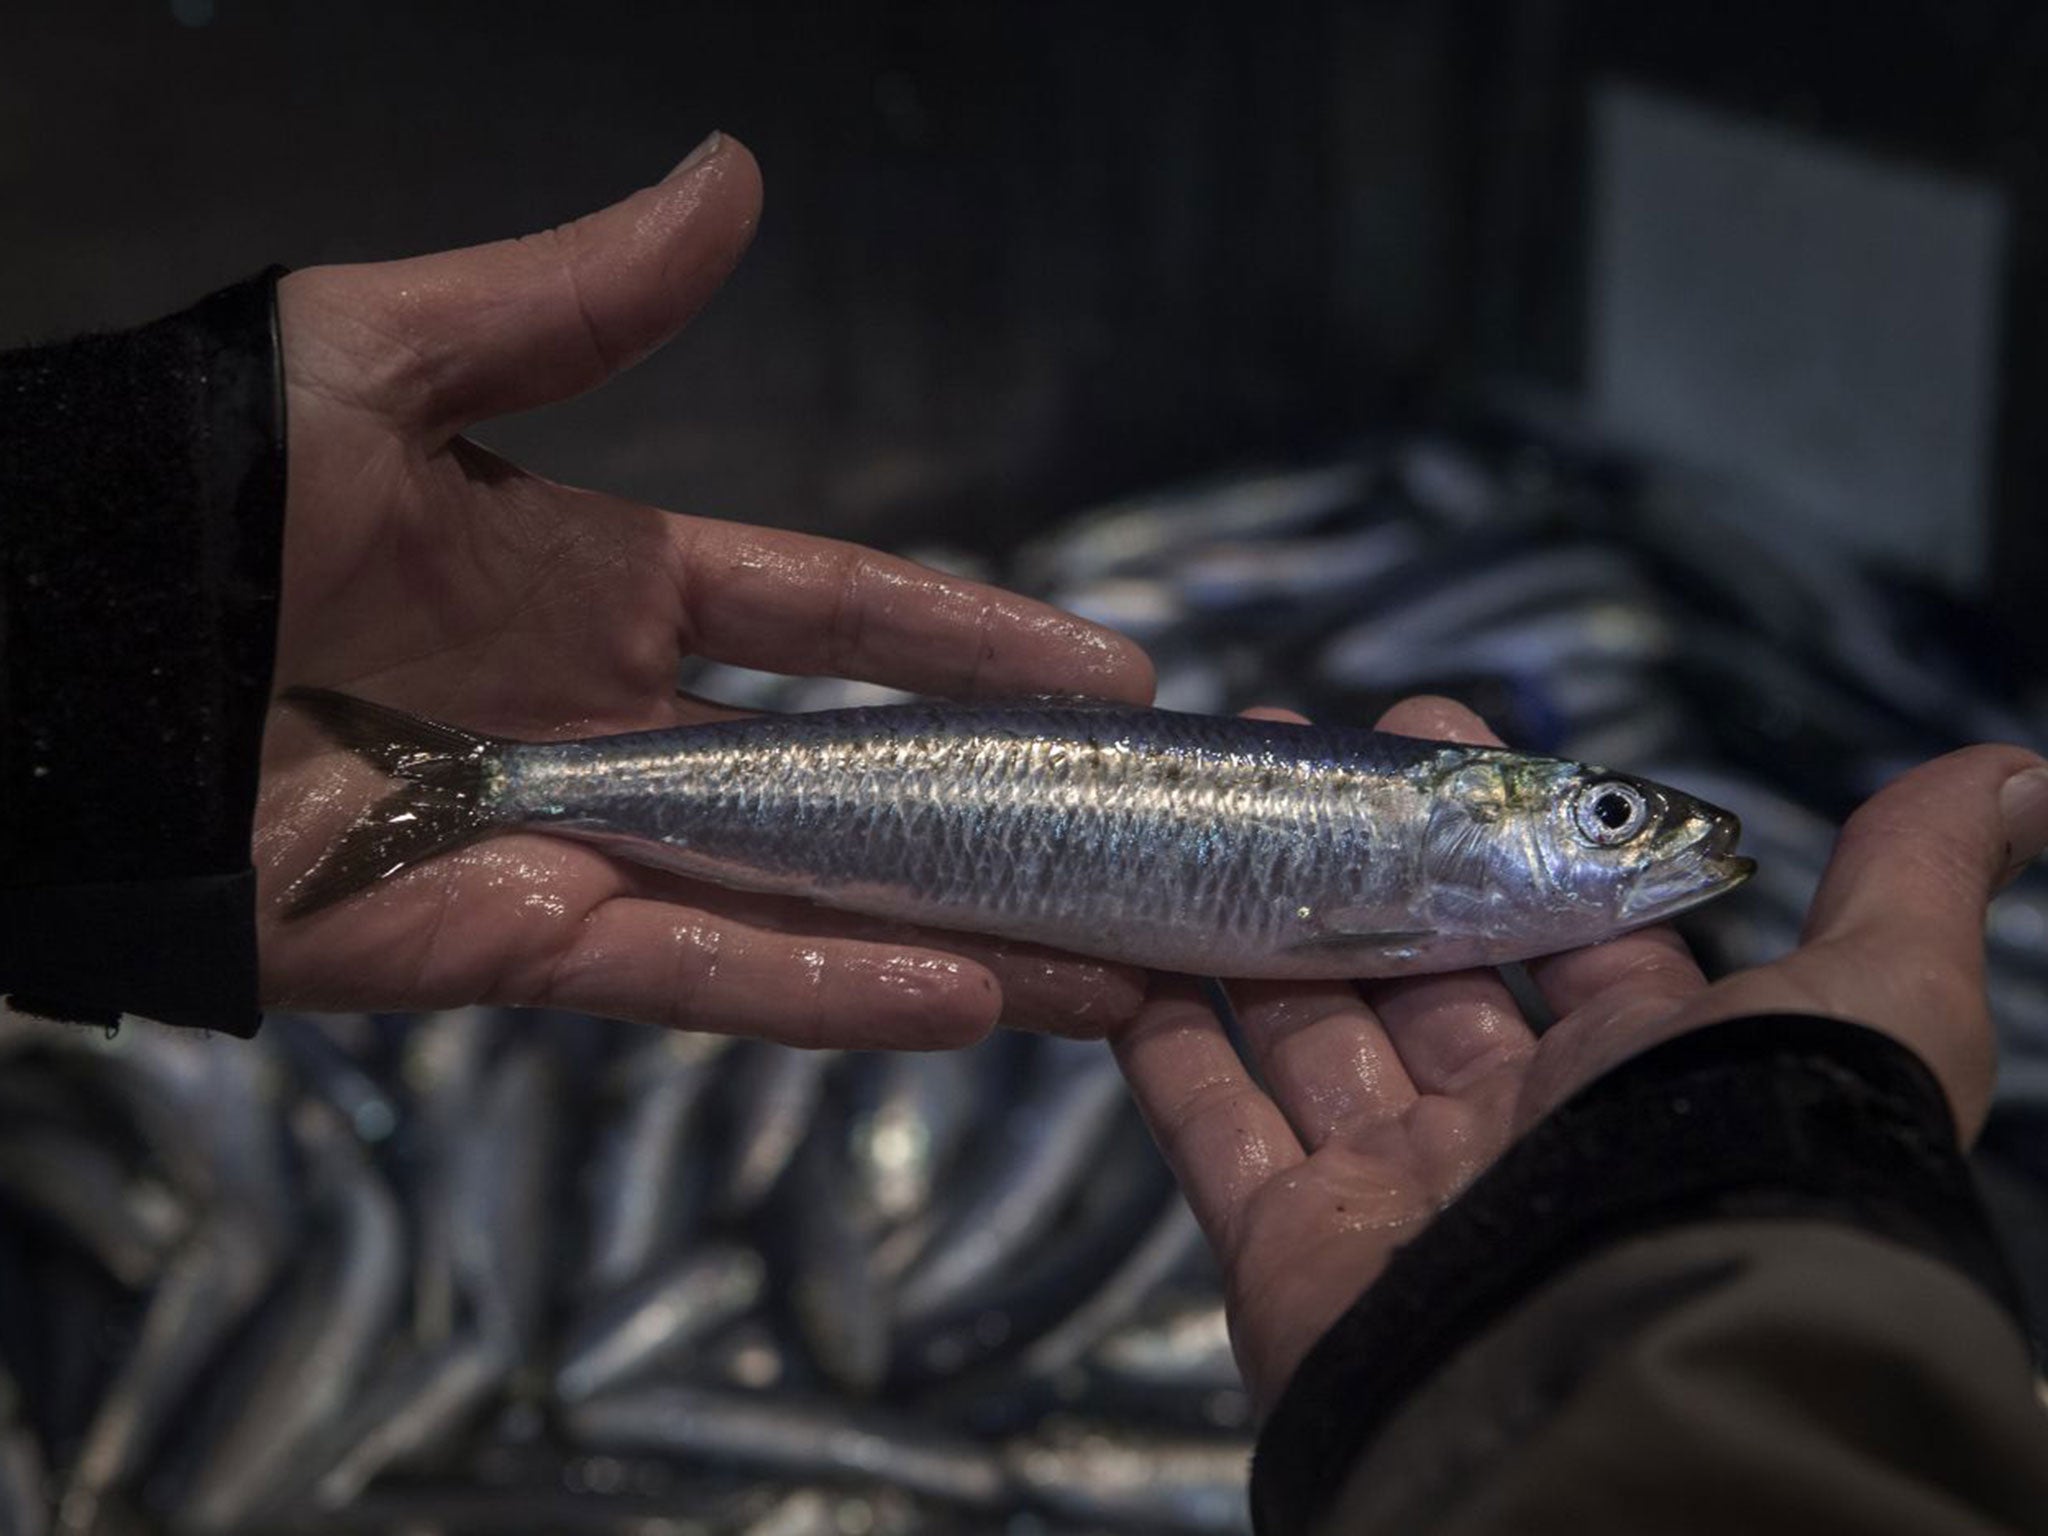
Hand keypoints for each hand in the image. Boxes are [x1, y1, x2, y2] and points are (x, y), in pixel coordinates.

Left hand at [257, 133, 1153, 1047]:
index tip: (1101, 666)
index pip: (834, 617)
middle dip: (990, 818)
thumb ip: (583, 300)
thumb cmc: (200, 489)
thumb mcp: (394, 355)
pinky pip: (702, 969)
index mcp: (605, 587)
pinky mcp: (519, 943)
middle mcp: (618, 726)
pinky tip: (969, 999)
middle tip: (1135, 846)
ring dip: (956, 933)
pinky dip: (831, 989)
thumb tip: (735, 181)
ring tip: (1107, 964)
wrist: (50, 655)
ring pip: (804, 898)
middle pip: (846, 782)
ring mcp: (581, 843)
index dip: (969, 640)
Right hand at [1110, 694, 2047, 1409]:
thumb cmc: (1737, 1179)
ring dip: (1246, 917)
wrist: (1612, 1388)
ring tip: (1201, 800)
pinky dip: (1163, 1038)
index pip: (1548, 925)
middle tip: (1284, 745)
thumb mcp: (1865, 1011)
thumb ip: (1908, 889)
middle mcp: (1507, 1129)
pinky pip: (1209, 1125)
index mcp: (1629, 1076)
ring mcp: (1389, 1190)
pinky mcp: (1288, 1250)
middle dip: (1349, 848)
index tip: (1430, 726)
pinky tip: (1129, 943)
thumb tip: (2014, 777)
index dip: (1492, 821)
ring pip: (1297, 1030)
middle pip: (1408, 964)